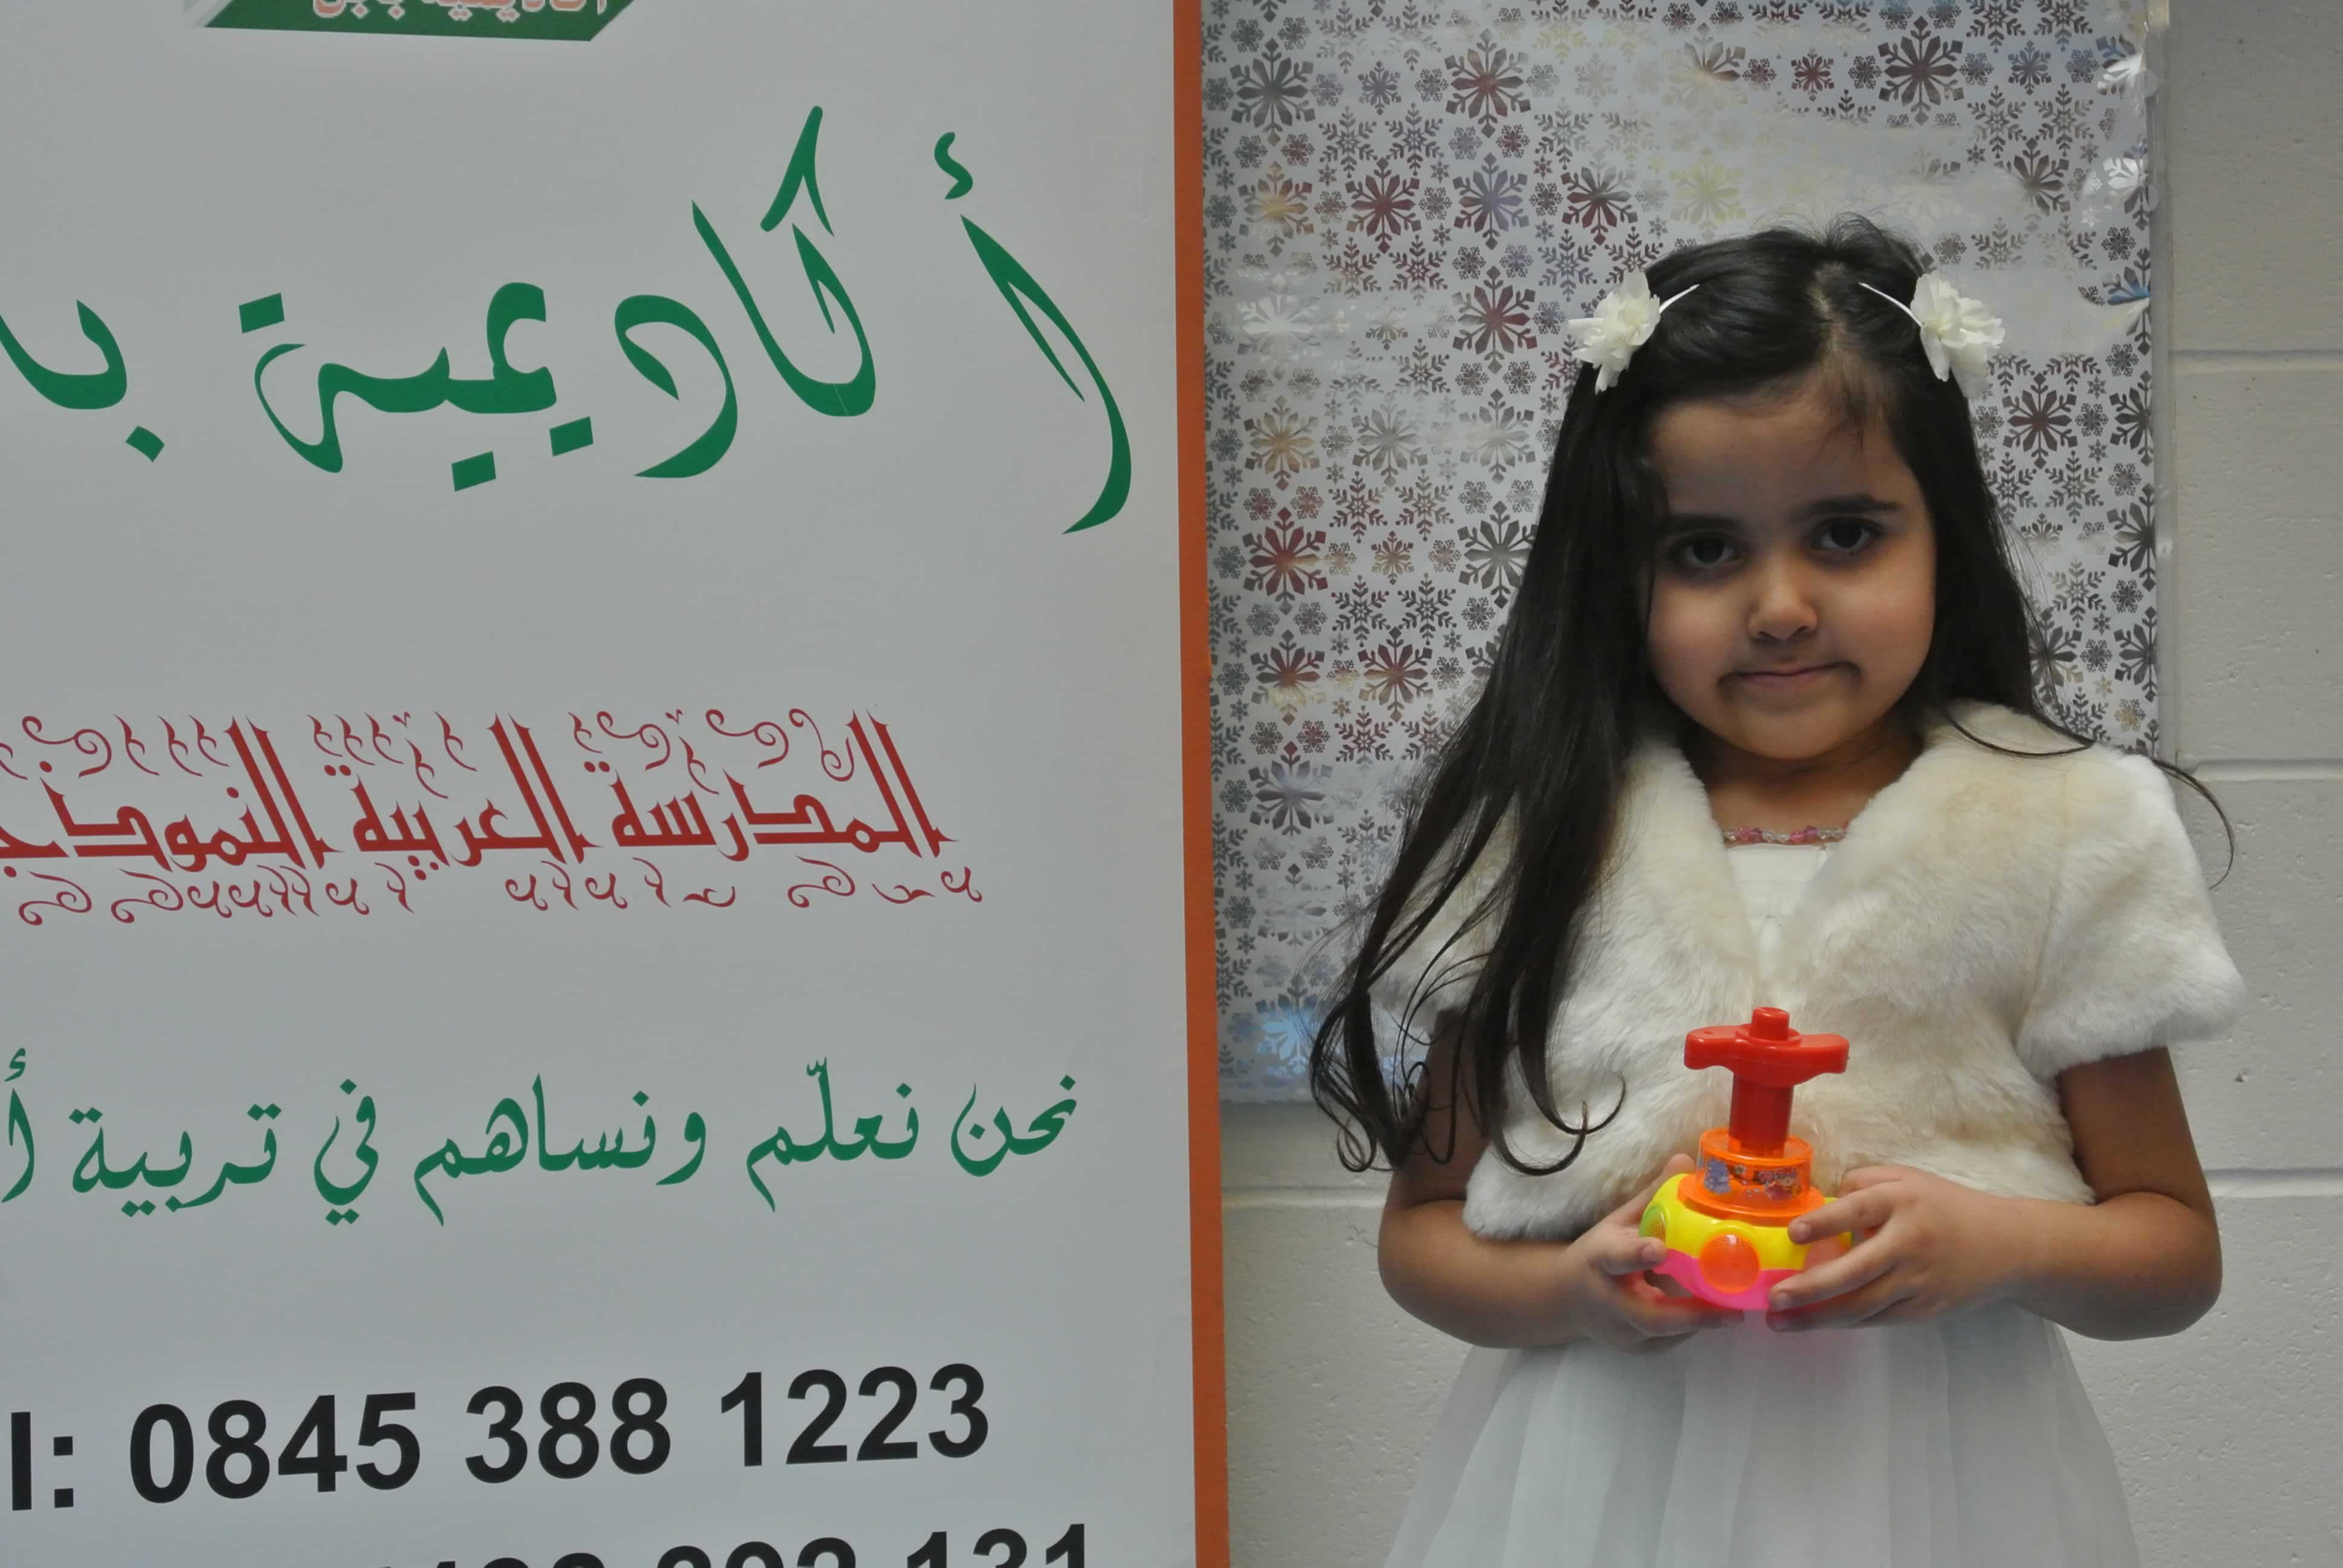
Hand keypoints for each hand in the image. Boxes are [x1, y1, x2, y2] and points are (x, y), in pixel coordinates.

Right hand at [1559, 1154, 1742, 1351]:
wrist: (1563, 1299)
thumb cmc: (1597, 1254)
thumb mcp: (1618, 1222)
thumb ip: (1652, 1197)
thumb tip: (1685, 1160)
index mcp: (1599, 1261)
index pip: (1615, 1257)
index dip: (1636, 1254)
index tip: (1660, 1250)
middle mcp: (1607, 1301)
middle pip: (1648, 1315)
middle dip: (1691, 1314)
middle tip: (1733, 1312)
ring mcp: (1621, 1331)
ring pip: (1665, 1334)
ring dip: (1700, 1323)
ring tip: (1736, 1311)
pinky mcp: (1635, 1348)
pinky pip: (1670, 1340)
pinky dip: (1693, 1329)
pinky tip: (1715, 1316)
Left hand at [1765, 1164, 2019, 1330]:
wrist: (2008, 1247)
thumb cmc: (1945, 1207)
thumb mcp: (1907, 1179)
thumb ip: (1863, 1183)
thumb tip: (1819, 1203)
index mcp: (1903, 1203)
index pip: (1859, 1210)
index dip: (1825, 1222)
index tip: (1794, 1234)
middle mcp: (1910, 1243)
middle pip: (1856, 1271)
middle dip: (1811, 1288)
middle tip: (1774, 1298)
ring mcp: (1919, 1282)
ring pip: (1863, 1306)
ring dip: (1818, 1317)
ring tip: (1779, 1321)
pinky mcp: (1925, 1310)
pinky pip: (1878, 1319)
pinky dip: (1845, 1322)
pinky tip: (1815, 1322)